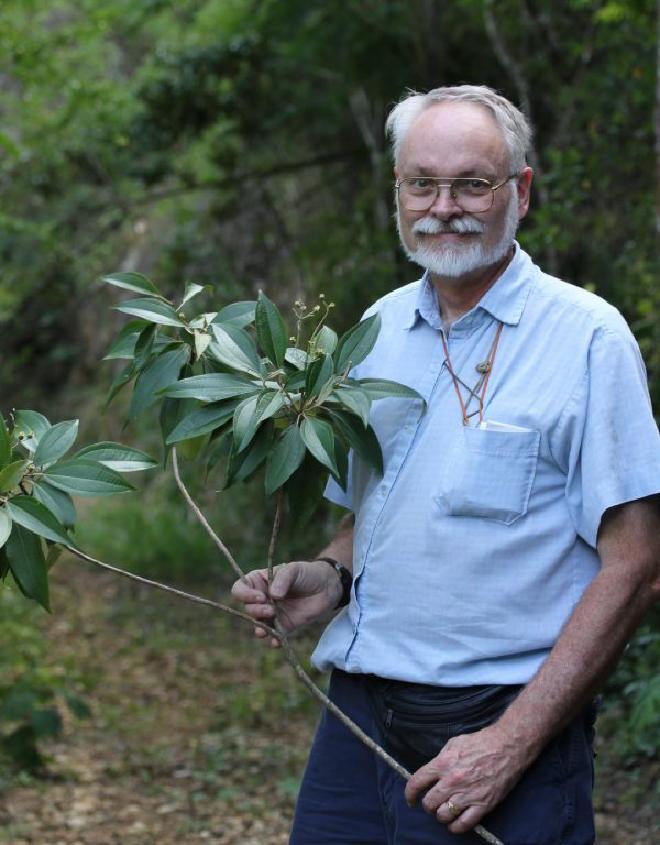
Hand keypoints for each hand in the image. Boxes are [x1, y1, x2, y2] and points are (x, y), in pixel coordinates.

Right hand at [231, 560, 340, 646]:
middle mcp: (262, 598)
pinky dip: (273, 640)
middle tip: (271, 610)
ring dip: (260, 627)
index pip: (240, 589)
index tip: (260, 597)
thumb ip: (282, 579)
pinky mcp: (284, 625)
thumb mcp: (294, 570)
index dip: (245, 595)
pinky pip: (274, 635)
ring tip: (265, 631)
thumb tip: (273, 595)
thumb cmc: (307, 573)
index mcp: (259, 581)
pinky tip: (276, 642)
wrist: (327, 586)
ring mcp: (272, 613)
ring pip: (258, 623)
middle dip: (256, 611)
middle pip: (248, 608)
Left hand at [404, 723, 529, 833]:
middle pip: (429, 803)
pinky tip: (454, 823)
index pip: (417, 782)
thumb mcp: (454, 743)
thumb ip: (440, 759)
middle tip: (432, 803)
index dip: (410, 794)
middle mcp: (452, 781)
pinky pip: (463, 824)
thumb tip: (431, 772)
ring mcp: (467, 795)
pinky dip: (455, 827)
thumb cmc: (480, 742)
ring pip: (443, 816)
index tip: (410, 799)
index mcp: (443, 764)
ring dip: (441, 815)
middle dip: (427, 805)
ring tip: (444, 811)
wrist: (507, 747)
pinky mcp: (482, 805)